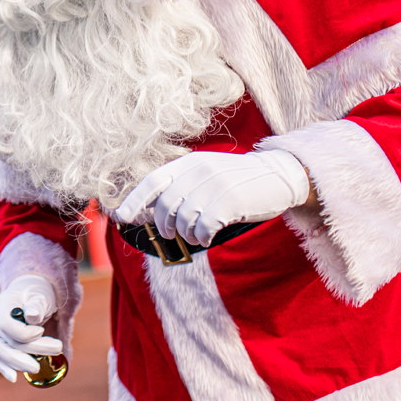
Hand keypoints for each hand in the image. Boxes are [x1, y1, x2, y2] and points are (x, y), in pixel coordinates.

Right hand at [0, 275, 62, 382]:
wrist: (30, 294)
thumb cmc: (37, 294)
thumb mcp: (41, 295)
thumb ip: (36, 305)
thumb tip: (32, 316)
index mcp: (3, 303)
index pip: (6, 325)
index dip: (24, 333)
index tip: (41, 331)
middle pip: (5, 341)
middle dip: (29, 351)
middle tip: (54, 350)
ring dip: (19, 362)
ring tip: (38, 368)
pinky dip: (5, 367)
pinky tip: (14, 377)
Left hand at [113, 149, 311, 247]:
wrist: (277, 175)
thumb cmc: (235, 180)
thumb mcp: (204, 176)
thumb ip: (178, 188)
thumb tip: (143, 210)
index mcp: (188, 163)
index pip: (152, 181)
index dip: (134, 201)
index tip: (122, 218)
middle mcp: (199, 171)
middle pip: (165, 206)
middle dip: (163, 225)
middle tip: (170, 234)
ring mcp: (215, 185)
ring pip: (184, 219)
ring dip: (186, 234)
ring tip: (195, 235)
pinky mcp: (231, 200)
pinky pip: (204, 226)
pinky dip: (202, 237)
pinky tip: (208, 237)